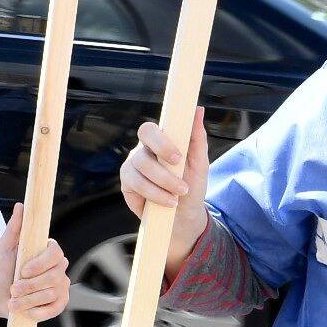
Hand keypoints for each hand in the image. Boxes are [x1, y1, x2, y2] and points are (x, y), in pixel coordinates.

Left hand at [0, 204, 71, 322]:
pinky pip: (55, 309)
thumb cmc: (1, 268)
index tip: (23, 270)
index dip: (40, 264)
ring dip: (28, 300)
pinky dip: (38, 312)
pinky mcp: (59, 304)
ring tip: (12, 301)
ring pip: (51, 294)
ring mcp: (61, 287)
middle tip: (13, 289)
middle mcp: (59, 268)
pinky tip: (25, 311)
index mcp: (48, 251)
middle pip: (54, 276)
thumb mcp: (4, 246)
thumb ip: (15, 227)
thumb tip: (21, 206)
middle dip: (31, 286)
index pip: (56, 253)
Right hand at [120, 112, 210, 278]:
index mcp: (159, 142)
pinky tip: (168, 201)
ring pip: (141, 167)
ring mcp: (132, 167)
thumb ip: (197, 137)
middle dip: (160, 161)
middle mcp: (142, 151)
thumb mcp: (199, 164)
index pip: (150, 130)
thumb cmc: (191, 186)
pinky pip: (136, 185)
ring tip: (179, 194)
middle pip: (140, 145)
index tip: (178, 158)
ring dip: (164, 183)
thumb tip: (198, 109)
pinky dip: (155, 194)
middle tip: (178, 179)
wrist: (184, 217)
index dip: (161, 141)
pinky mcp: (127, 185)